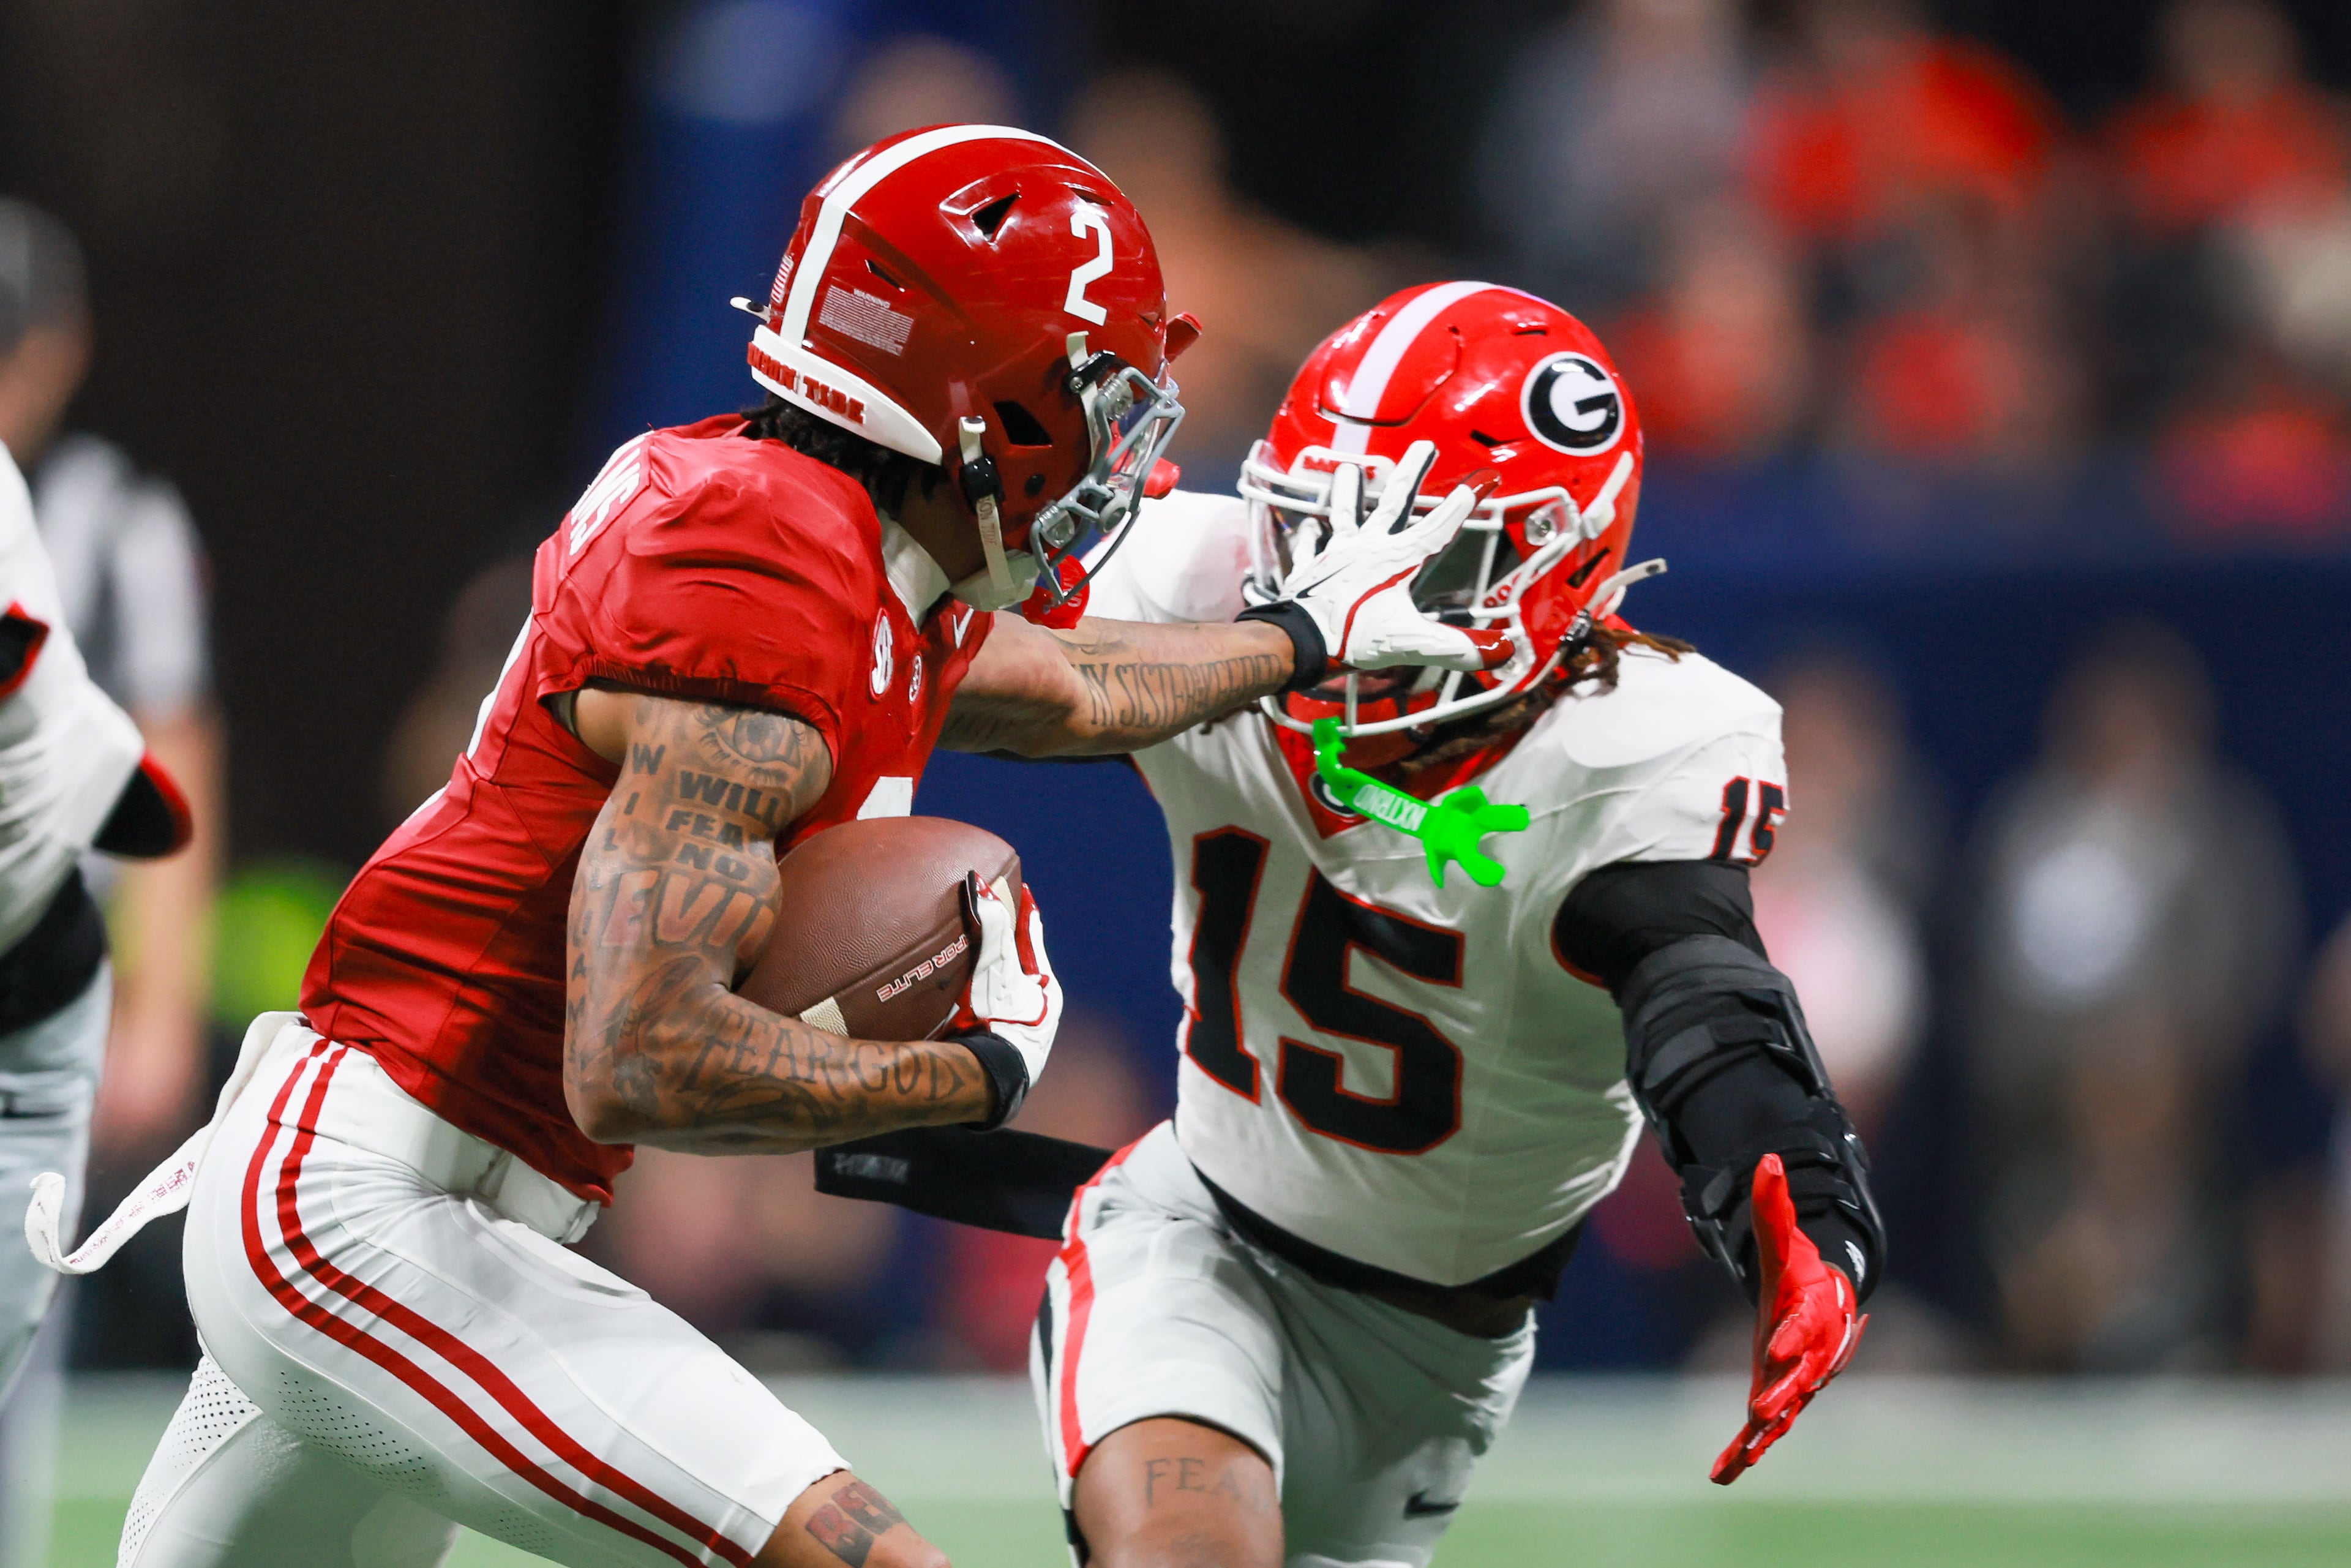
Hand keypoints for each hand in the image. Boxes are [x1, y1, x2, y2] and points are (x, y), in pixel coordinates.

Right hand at [949, 876, 1061, 1120]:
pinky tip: (960, 1001)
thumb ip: (990, 927)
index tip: (1023, 889)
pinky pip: (987, 1014)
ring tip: (976, 958)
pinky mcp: (996, 1048)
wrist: (988, 1082)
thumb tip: (979, 883)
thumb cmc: (1000, 1021)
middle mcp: (1036, 1011)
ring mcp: (1017, 1031)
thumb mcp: (997, 969)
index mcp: (1047, 990)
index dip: (1024, 912)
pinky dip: (976, 1001)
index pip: (1033, 939)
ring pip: (1004, 993)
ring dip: (990, 976)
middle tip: (998, 920)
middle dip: (1008, 946)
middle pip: (1020, 967)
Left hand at [1277, 441, 1513, 672]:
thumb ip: (1457, 647)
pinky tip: (1307, 526)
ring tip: (1349, 468)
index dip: (1465, 502)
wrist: (1297, 642)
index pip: (1439, 526)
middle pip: (1394, 503)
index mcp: (1396, 561)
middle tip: (1424, 445)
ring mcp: (1336, 556)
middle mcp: (1367, 548)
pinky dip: (1308, 537)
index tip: (1486, 476)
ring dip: (1349, 492)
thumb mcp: (1412, 643)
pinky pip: (1309, 548)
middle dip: (1412, 473)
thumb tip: (1502, 651)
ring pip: (1345, 514)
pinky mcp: (1310, 570)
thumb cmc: (1353, 638)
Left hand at [1711, 1153, 1866, 1484]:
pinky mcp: (1774, 1400)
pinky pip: (1760, 1432)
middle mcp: (1805, 1356)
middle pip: (1796, 1379)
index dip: (1789, 1338)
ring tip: (1741, 1457)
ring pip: (1780, 1414)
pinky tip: (1721, 1475)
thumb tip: (1767, 1157)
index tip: (1775, 1348)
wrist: (1822, 1307)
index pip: (1800, 1327)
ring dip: (1762, 1435)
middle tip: (1762, 1412)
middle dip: (1781, 1394)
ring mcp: (1791, 1383)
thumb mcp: (1783, 1238)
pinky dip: (1742, 1454)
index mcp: (1808, 1316)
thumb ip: (1773, 1203)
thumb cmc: (1801, 1273)